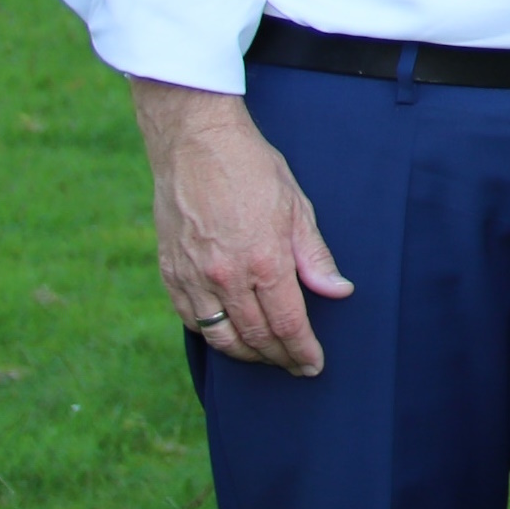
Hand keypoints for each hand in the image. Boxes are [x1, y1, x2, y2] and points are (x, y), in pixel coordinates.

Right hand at [131, 79, 352, 376]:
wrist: (195, 143)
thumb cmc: (252, 168)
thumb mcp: (297, 206)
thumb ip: (315, 256)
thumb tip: (339, 291)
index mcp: (264, 261)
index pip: (288, 325)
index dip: (303, 351)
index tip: (314, 365)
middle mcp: (226, 277)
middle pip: (256, 338)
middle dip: (279, 358)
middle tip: (294, 365)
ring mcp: (193, 277)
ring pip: (221, 338)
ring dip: (246, 354)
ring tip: (265, 357)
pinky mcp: (170, 273)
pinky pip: (191, 320)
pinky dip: (212, 335)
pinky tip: (228, 334)